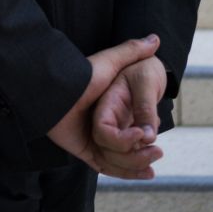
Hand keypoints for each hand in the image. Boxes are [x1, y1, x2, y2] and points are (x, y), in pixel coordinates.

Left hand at [46, 34, 164, 179]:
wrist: (53, 94)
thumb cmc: (82, 77)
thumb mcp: (110, 63)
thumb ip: (131, 51)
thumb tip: (156, 39)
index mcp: (107, 106)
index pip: (130, 123)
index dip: (146, 130)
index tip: (158, 133)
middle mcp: (100, 123)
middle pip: (127, 145)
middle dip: (144, 152)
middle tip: (158, 152)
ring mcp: (91, 138)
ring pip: (119, 158)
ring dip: (137, 164)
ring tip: (152, 165)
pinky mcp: (83, 150)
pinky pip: (105, 166)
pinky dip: (123, 172)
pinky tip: (142, 172)